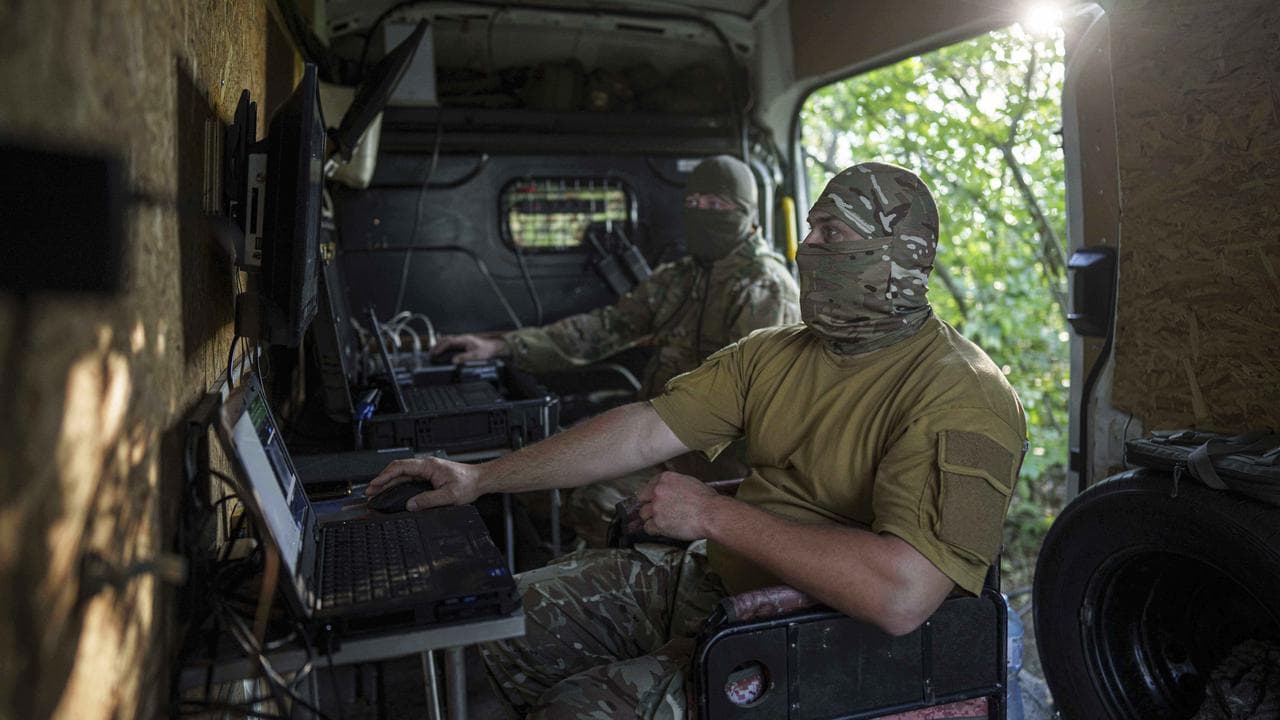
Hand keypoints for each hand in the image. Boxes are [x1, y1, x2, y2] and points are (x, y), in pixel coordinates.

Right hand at [365, 457, 481, 509]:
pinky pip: (409, 478)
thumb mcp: (449, 495)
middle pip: (398, 470)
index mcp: (428, 466)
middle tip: (370, 491)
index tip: (374, 484)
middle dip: (382, 479)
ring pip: (402, 474)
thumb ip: (429, 500)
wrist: (480, 480)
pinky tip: (392, 491)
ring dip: (388, 482)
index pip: (401, 467)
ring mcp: (426, 471)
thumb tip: (411, 505)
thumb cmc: (469, 484)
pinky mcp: (429, 476)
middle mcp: (425, 466)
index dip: (385, 476)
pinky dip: (397, 484)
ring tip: (376, 491)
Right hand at [430, 334, 507, 363]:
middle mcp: (462, 338)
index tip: (435, 353)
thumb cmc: (486, 350)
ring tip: (433, 352)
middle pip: (446, 339)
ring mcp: (462, 340)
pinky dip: (444, 346)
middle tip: (430, 353)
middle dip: (437, 346)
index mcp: (464, 339)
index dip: (441, 347)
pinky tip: (442, 350)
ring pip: (448, 340)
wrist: (493, 347)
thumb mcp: (476, 355)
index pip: (449, 342)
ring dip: (440, 345)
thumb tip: (454, 361)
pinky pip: (451, 343)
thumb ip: (464, 358)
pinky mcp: (463, 343)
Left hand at [635, 471, 722, 540]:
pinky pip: (648, 528)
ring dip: (651, 518)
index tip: (653, 500)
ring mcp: (656, 507)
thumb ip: (675, 486)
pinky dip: (654, 530)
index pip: (649, 486)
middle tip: (658, 512)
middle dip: (649, 506)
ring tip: (662, 522)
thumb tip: (672, 493)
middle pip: (643, 500)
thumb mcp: (690, 483)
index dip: (651, 495)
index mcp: (665, 478)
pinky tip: (662, 529)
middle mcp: (657, 491)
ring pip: (643, 514)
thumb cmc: (707, 500)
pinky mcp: (658, 523)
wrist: (711, 514)